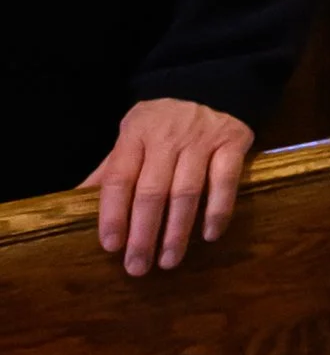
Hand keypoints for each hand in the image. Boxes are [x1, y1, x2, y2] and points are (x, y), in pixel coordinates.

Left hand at [85, 99, 252, 275]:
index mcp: (136, 133)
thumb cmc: (163, 126)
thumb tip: (71, 205)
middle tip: (138, 266)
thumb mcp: (131, 138)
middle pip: (151, 190)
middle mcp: (167, 134)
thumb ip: (109, 171)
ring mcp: (202, 137)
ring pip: (186, 191)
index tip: (111, 246)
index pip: (119, 177)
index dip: (113, 214)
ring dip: (177, 231)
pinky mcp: (232, 141)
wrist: (212, 88)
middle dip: (143, 233)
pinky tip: (209, 235)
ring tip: (169, 261)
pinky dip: (218, 211)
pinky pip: (224, 181)